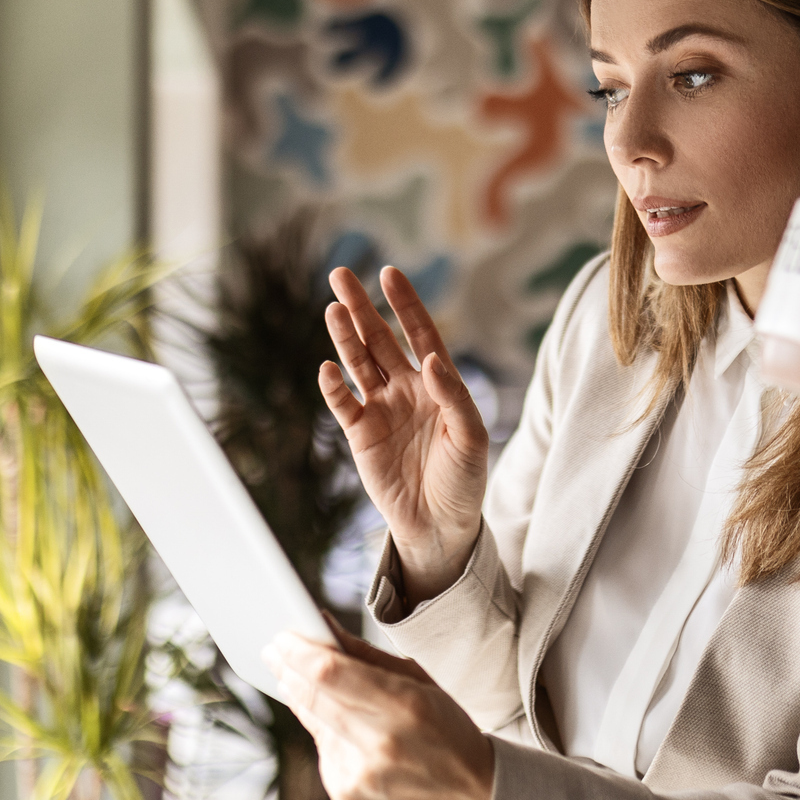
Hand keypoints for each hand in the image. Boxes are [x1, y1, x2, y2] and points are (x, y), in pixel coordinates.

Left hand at [264, 624, 495, 799]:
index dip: (300, 652)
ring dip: (302, 697)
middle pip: (313, 697)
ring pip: (313, 723)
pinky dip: (324, 732)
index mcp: (406, 706)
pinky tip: (340, 725)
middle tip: (274, 650)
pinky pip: (323, 750)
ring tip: (297, 677)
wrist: (472, 796)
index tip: (283, 636)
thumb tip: (323, 629)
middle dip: (288, 669)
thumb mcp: (420, 681)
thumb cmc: (447, 729)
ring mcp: (361, 776)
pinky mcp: (347, 796)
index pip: (331, 674)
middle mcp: (380, 745)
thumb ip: (367, 656)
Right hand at [318, 266, 488, 601]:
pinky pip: (343, 404)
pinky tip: (328, 367)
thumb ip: (454, 396)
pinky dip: (333, 386)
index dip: (405, 305)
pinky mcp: (359, 435)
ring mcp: (380, 409)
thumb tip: (432, 359)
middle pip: (380, 339)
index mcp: (437, 383)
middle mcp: (405, 388)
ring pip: (358, 363)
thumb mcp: (472, 438)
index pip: (420, 333)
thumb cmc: (463, 480)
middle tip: (341, 274)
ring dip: (345, 337)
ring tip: (332, 308)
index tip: (390, 274)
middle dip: (362, 307)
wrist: (439, 525)